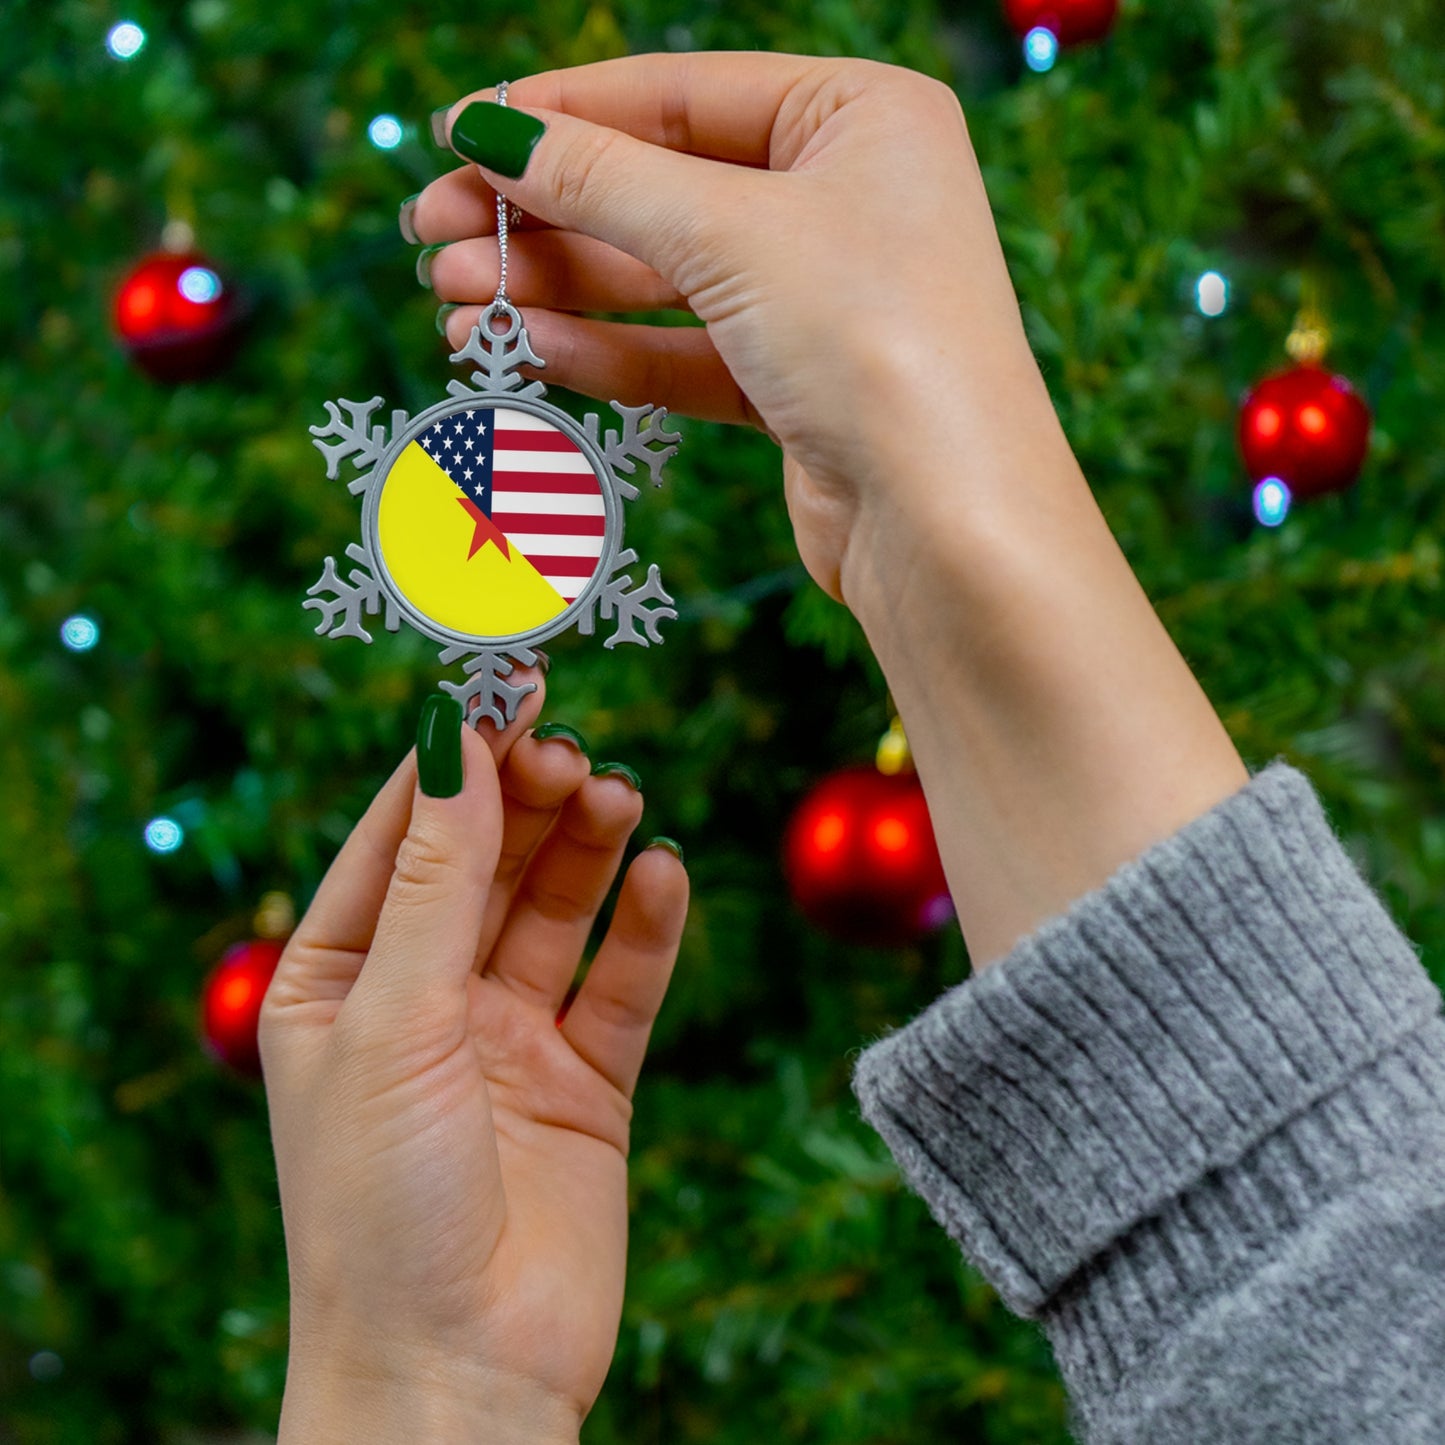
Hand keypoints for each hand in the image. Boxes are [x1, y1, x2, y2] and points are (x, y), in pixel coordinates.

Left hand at [259, 678, 687, 1439]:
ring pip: (557, 909)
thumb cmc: (380, 1205)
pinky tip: (664, 876)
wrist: (458, 1376)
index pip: (400, 836)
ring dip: (588, 849)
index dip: (453, 756)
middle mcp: (424, 998)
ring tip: (619, 797)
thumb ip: (438, 878)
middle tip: (571, 752)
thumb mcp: (394, 1019)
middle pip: (486, 861)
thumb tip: (455, 737)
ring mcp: (508, 1038)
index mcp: (340, 978)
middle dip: (527, 799)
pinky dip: (646, 928)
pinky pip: (622, 983)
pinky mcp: (586, 1082)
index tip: (504, 681)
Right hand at [411, 53, 1056, 603]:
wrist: (947, 527)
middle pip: (661, 189)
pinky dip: (608, 352)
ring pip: (663, 279)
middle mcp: (846, 198)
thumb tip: (489, 130)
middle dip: (543, 215)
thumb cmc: (875, 344)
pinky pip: (684, 353)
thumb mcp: (728, 233)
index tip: (456, 134)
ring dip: (558, 289)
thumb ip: (602, 179)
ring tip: (454, 303)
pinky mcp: (798, 387)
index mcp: (860, 116)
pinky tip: (528, 351)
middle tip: (432, 236)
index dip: (560, 113)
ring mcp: (822, 297)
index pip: (679, 94)